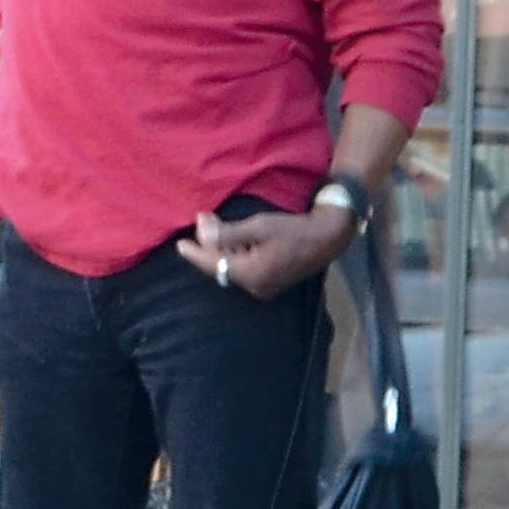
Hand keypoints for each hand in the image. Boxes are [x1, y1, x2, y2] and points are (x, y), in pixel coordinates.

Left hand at [171, 203, 357, 300]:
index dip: (194, 253)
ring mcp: (263, 287)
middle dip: (208, 246)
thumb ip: (228, 232)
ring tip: (213, 225)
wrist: (329, 236)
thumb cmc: (295, 229)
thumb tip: (201, 231)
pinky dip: (234, 254)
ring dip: (221, 248)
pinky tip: (230, 239)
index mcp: (250, 275)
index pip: (213, 264)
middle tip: (202, 221)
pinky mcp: (270, 282)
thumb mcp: (259, 226)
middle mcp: (254, 287)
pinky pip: (243, 269)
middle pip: (220, 267)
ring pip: (231, 267)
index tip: (179, 244)